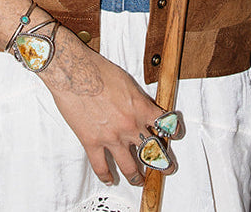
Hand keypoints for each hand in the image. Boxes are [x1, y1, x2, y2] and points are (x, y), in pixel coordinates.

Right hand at [39, 28, 164, 185]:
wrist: (75, 72)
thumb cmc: (99, 70)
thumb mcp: (127, 81)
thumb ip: (138, 99)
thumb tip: (142, 108)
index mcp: (140, 108)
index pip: (165, 124)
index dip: (174, 132)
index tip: (175, 136)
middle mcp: (129, 126)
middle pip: (152, 151)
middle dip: (163, 164)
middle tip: (167, 169)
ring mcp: (111, 137)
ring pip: (129, 167)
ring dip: (137, 177)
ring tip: (140, 180)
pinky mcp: (92, 143)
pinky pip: (101, 166)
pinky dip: (106, 176)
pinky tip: (109, 179)